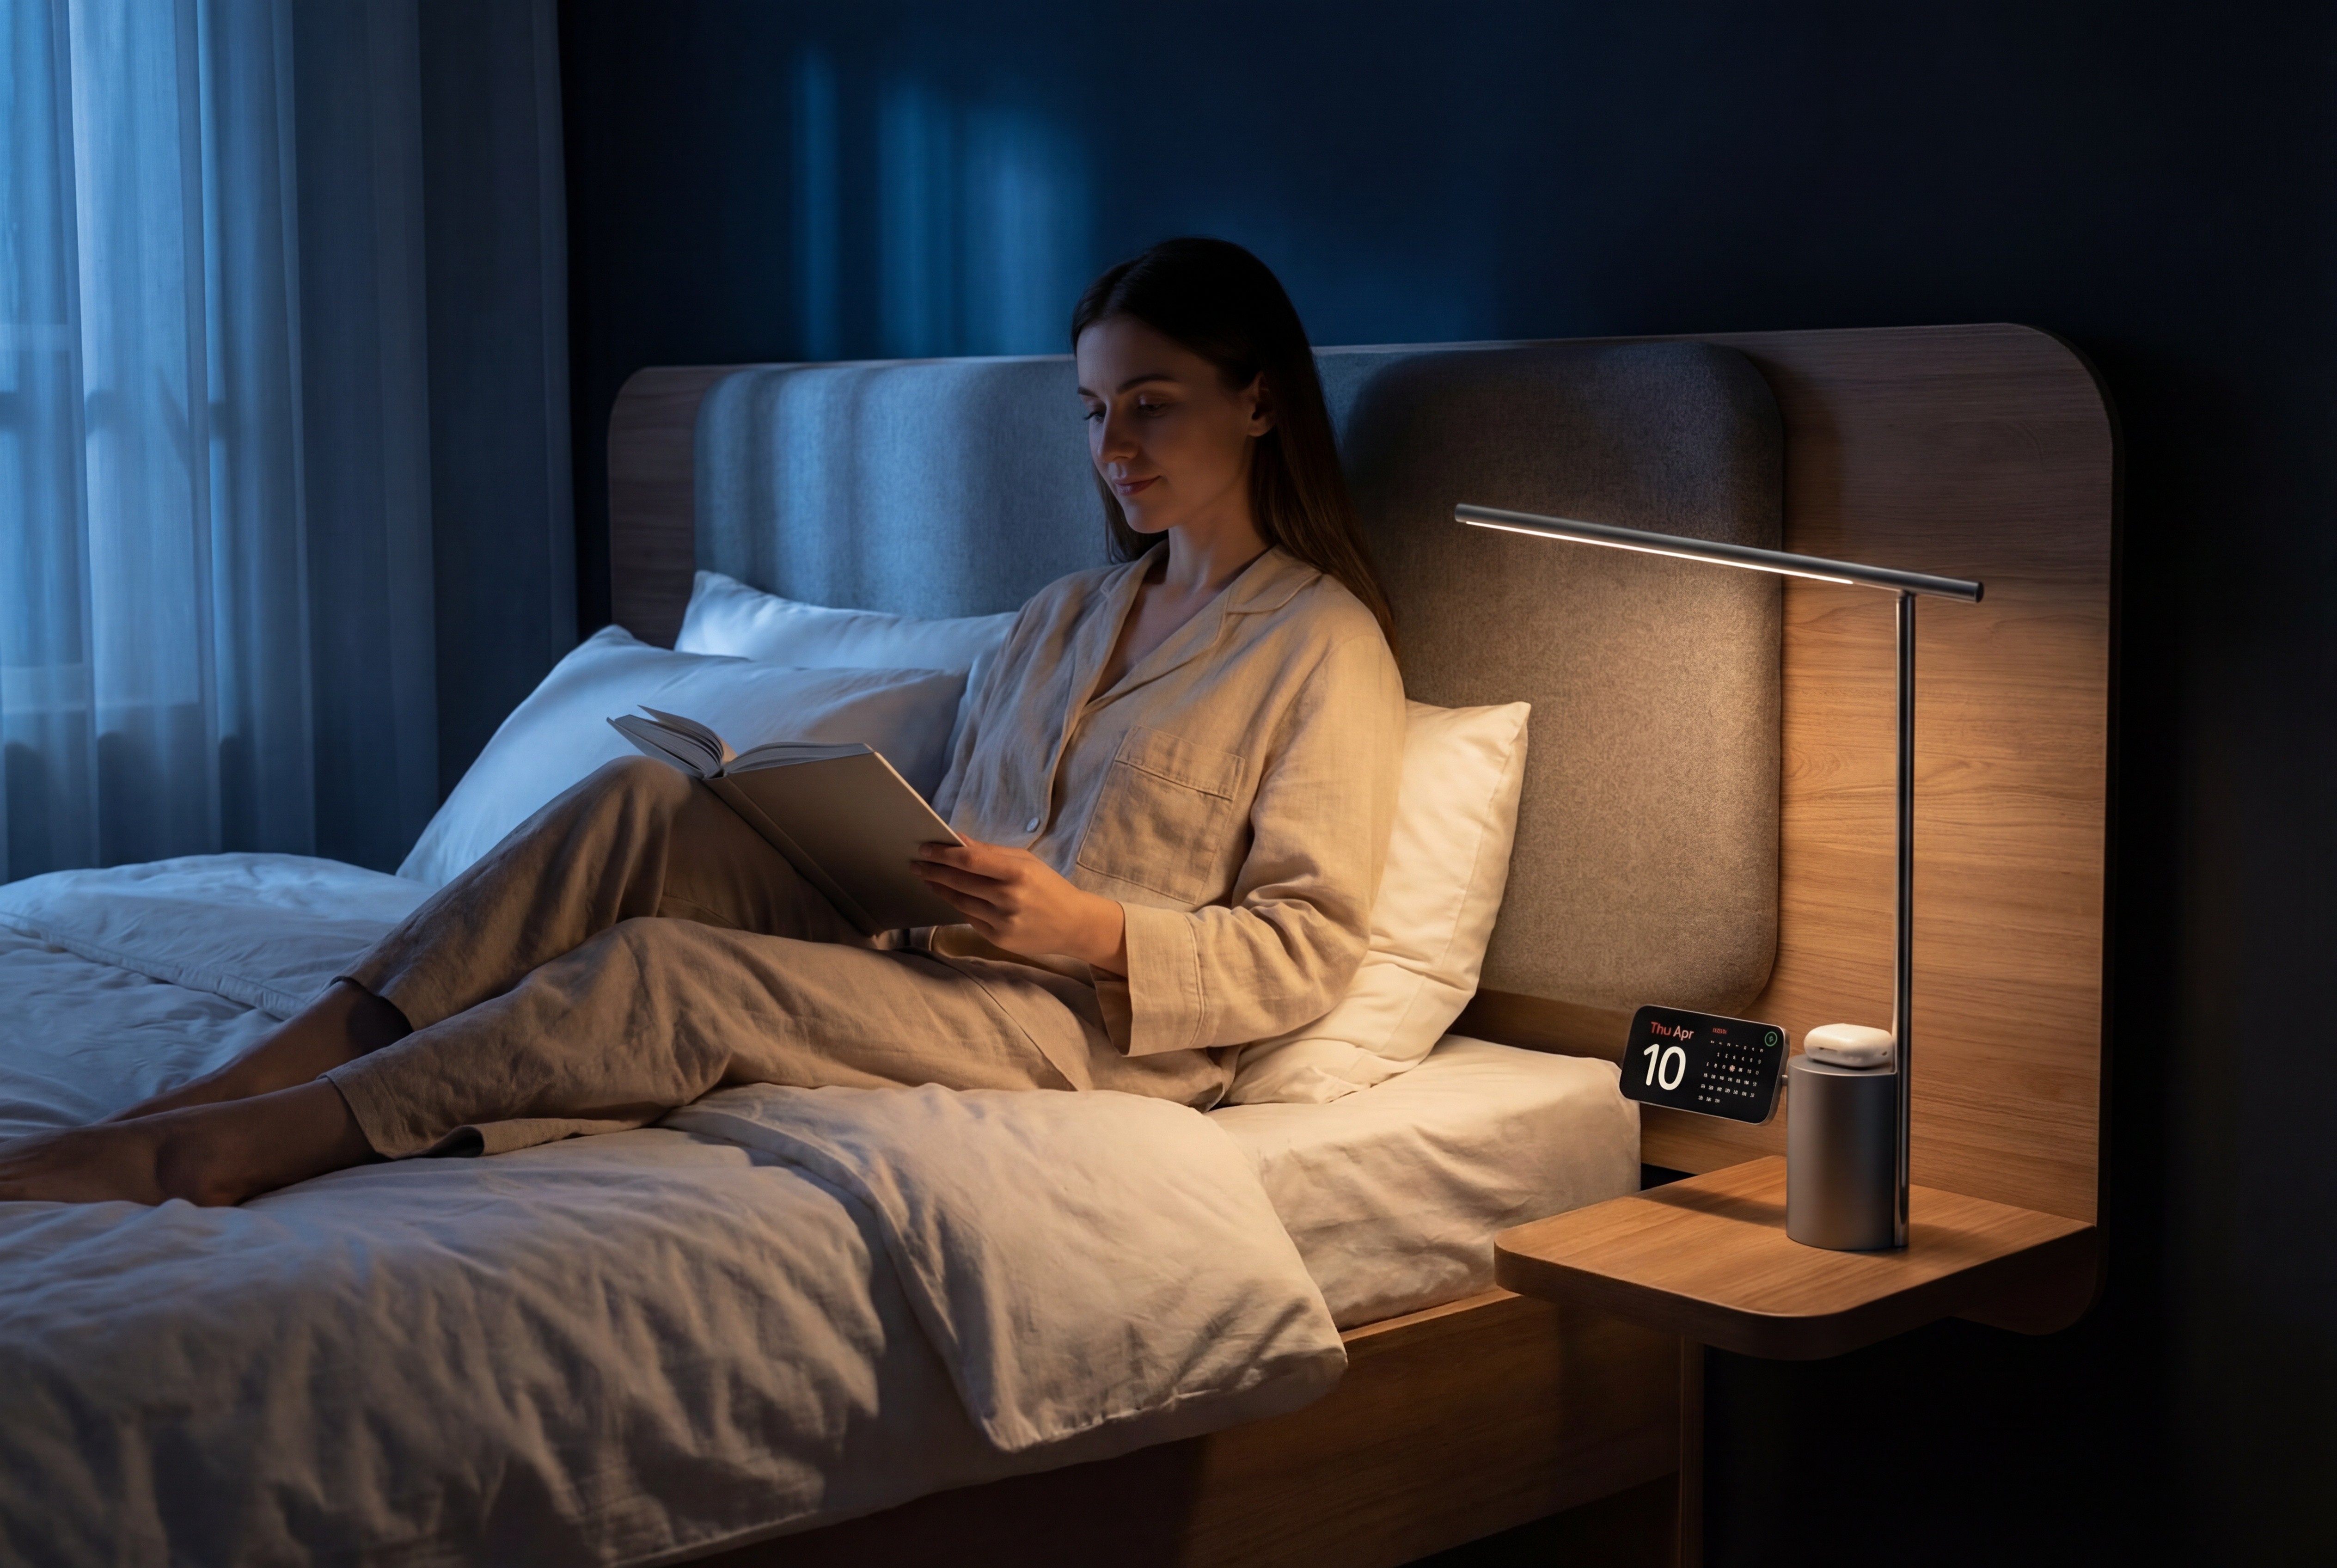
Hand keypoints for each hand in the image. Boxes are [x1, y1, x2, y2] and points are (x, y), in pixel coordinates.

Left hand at [911, 838, 1127, 973]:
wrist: (1074, 925)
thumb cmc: (1049, 887)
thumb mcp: (1026, 862)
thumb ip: (990, 852)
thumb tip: (957, 840)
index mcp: (1017, 873)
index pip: (970, 860)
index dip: (943, 854)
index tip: (925, 848)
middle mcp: (1009, 899)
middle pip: (959, 882)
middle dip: (934, 871)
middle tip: (916, 863)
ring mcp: (1003, 922)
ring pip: (960, 902)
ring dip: (940, 889)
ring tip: (928, 879)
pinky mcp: (999, 939)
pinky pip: (970, 919)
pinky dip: (959, 906)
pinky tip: (951, 896)